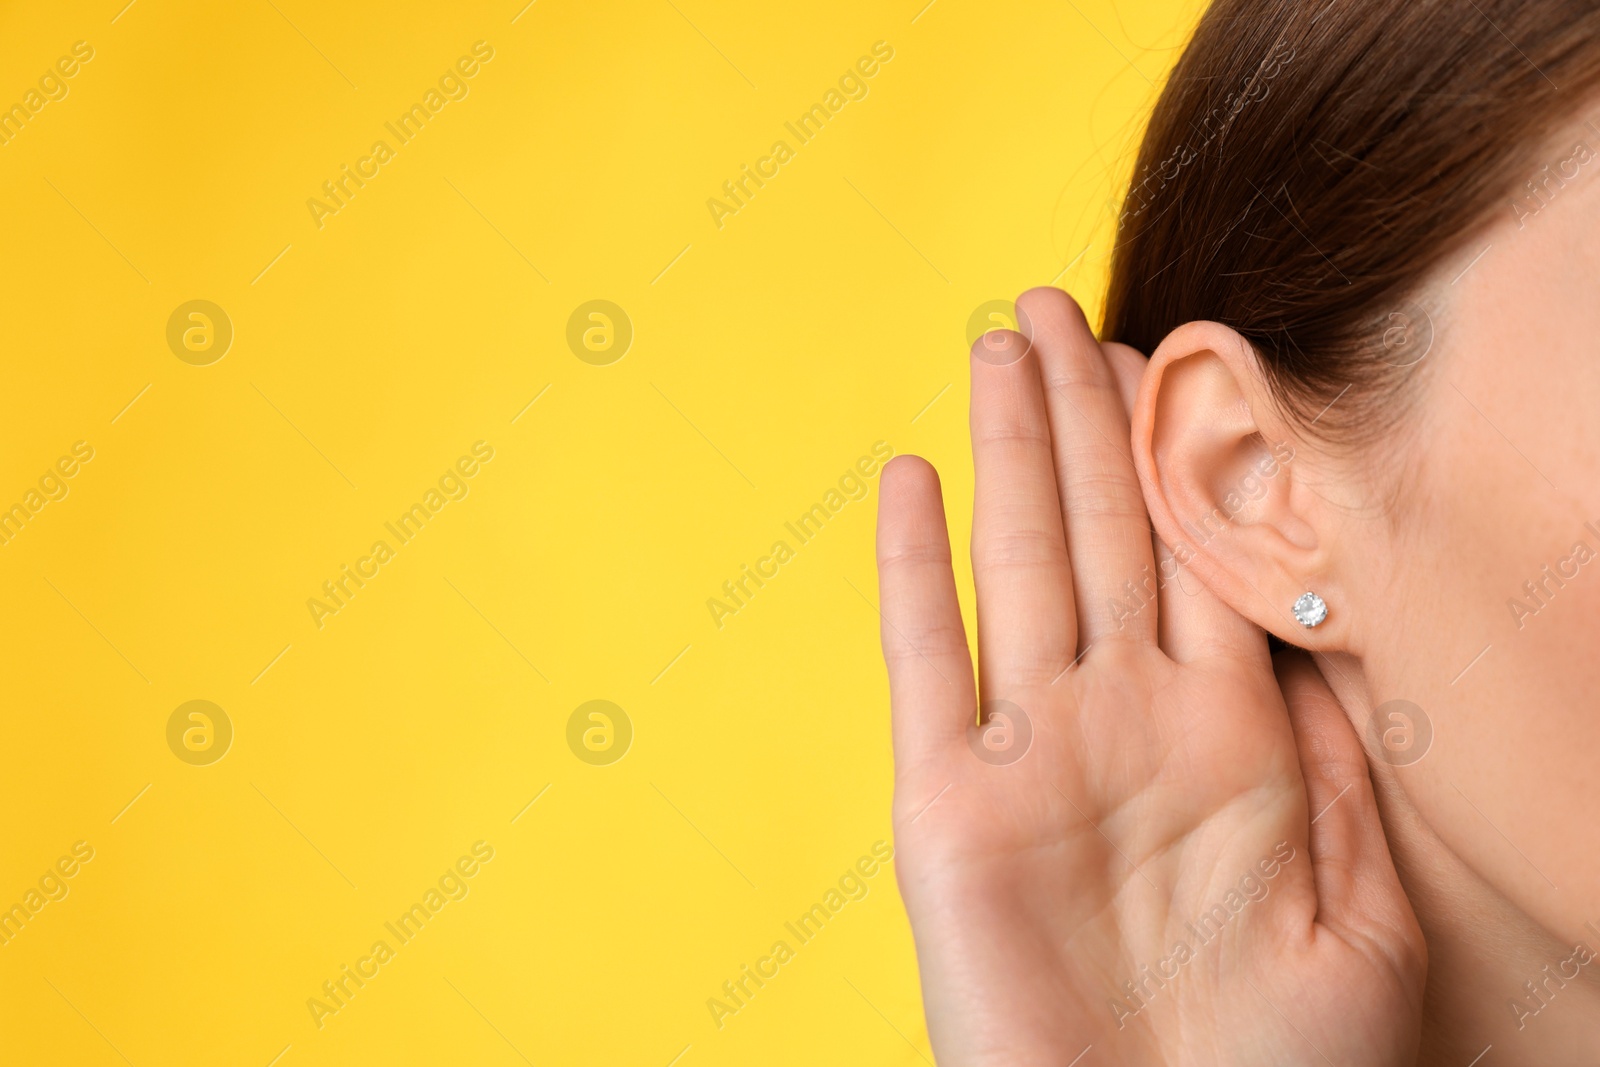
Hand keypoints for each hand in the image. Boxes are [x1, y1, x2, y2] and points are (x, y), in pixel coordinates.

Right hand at [875, 288, 1424, 1064]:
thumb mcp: (1365, 915)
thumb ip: (1347, 765)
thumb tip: (1335, 624)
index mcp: (1226, 738)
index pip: (1192, 552)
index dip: (1171, 447)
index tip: (1160, 348)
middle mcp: (1121, 722)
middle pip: (1100, 528)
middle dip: (1081, 408)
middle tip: (1053, 301)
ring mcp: (1028, 755)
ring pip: (1017, 562)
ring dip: (1008, 448)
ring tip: (997, 345)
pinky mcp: (944, 808)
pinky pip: (922, 661)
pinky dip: (910, 569)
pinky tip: (910, 481)